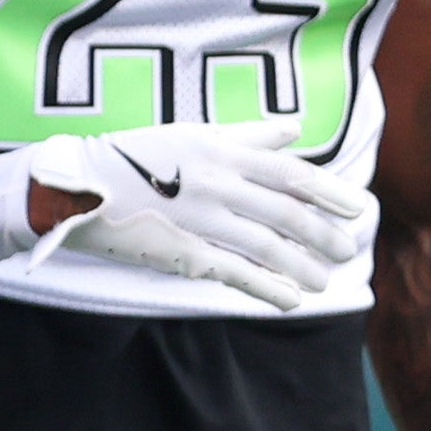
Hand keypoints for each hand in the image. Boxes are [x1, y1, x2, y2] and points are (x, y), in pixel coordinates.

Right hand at [27, 117, 371, 306]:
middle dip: (323, 235)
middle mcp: (217, 185)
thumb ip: (245, 134)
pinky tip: (291, 300)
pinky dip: (267, 288)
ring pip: (267, 247)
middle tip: (347, 249)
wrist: (72, 187)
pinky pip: (235, 274)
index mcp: (220, 151)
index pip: (290, 174)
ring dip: (302, 267)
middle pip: (287, 214)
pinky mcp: (182, 253)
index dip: (329, 193)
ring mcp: (201, 221)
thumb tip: (293, 130)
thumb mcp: (190, 134)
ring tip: (325, 280)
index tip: (358, 208)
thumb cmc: (131, 157)